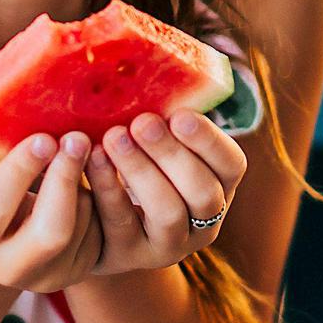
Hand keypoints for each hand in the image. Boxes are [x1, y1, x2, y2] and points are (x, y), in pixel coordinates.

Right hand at [0, 133, 102, 294]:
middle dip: (66, 179)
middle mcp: (6, 266)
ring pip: (82, 224)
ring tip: (70, 153)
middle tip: (78, 137)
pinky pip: (101, 230)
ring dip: (81, 181)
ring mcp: (46, 276)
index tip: (44, 138)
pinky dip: (96, 197)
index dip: (21, 170)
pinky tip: (79, 179)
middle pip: (51, 231)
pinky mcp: (77, 271)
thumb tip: (9, 92)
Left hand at [83, 110, 246, 279]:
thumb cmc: (131, 163)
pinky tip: (91, 158)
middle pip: (202, 191)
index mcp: (218, 186)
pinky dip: (107, 188)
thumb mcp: (154, 144)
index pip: (232, 165)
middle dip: (171, 154)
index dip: (210, 140)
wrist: (93, 221)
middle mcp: (202, 223)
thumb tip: (147, 66)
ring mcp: (167, 246)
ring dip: (140, 170)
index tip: (180, 114)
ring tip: (113, 136)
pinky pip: (121, 224)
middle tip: (142, 121)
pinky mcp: (128, 256)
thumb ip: (161, 119)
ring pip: (167, 213)